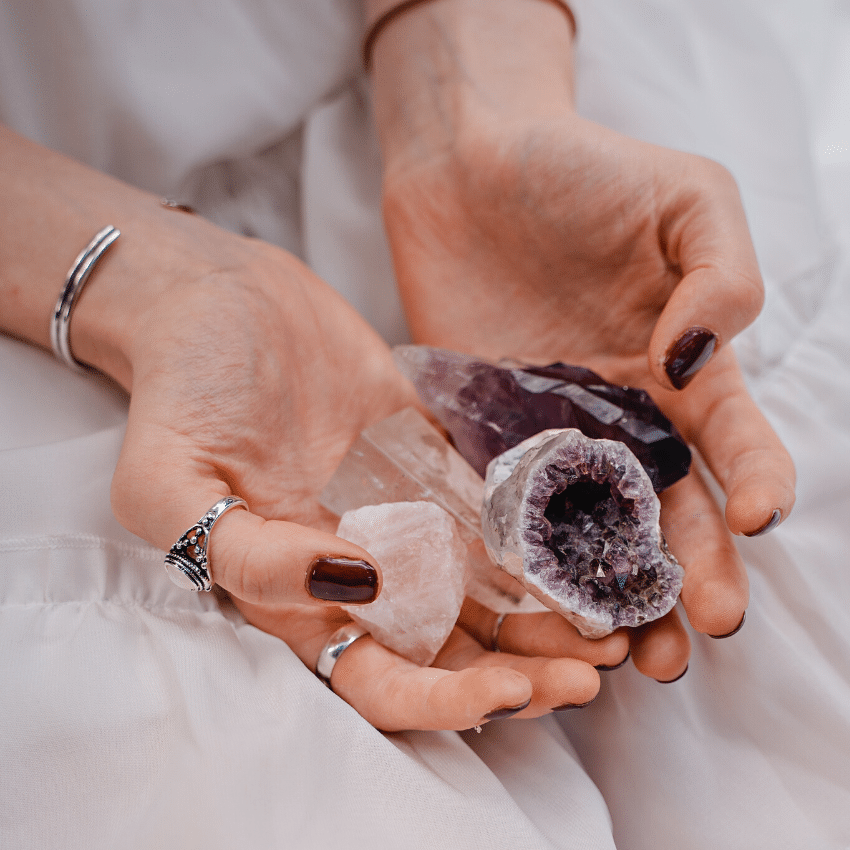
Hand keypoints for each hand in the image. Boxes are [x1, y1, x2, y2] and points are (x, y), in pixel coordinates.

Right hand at [104, 214, 623, 728]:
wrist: (219, 300)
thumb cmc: (181, 387)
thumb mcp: (171, 478)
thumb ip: (248, 552)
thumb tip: (354, 581)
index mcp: (295, 591)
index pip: (377, 679)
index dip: (443, 700)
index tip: (512, 689)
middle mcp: (360, 567)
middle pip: (452, 650)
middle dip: (525, 672)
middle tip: (599, 669)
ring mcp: (403, 514)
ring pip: (488, 593)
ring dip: (551, 619)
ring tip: (620, 623)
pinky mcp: (434, 462)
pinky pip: (497, 513)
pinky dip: (544, 540)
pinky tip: (595, 549)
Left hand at [369, 0, 795, 680]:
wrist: (472, 163)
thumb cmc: (585, 168)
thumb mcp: (686, 197)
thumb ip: (720, 275)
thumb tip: (697, 359)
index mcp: (682, 364)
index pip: (734, 437)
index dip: (758, 479)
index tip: (757, 522)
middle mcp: (622, 410)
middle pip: (670, 506)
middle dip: (693, 569)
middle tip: (705, 631)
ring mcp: (551, 426)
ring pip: (593, 524)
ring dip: (616, 587)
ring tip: (635, 653)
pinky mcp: (482, 427)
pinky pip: (505, 496)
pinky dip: (522, 550)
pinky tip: (535, 600)